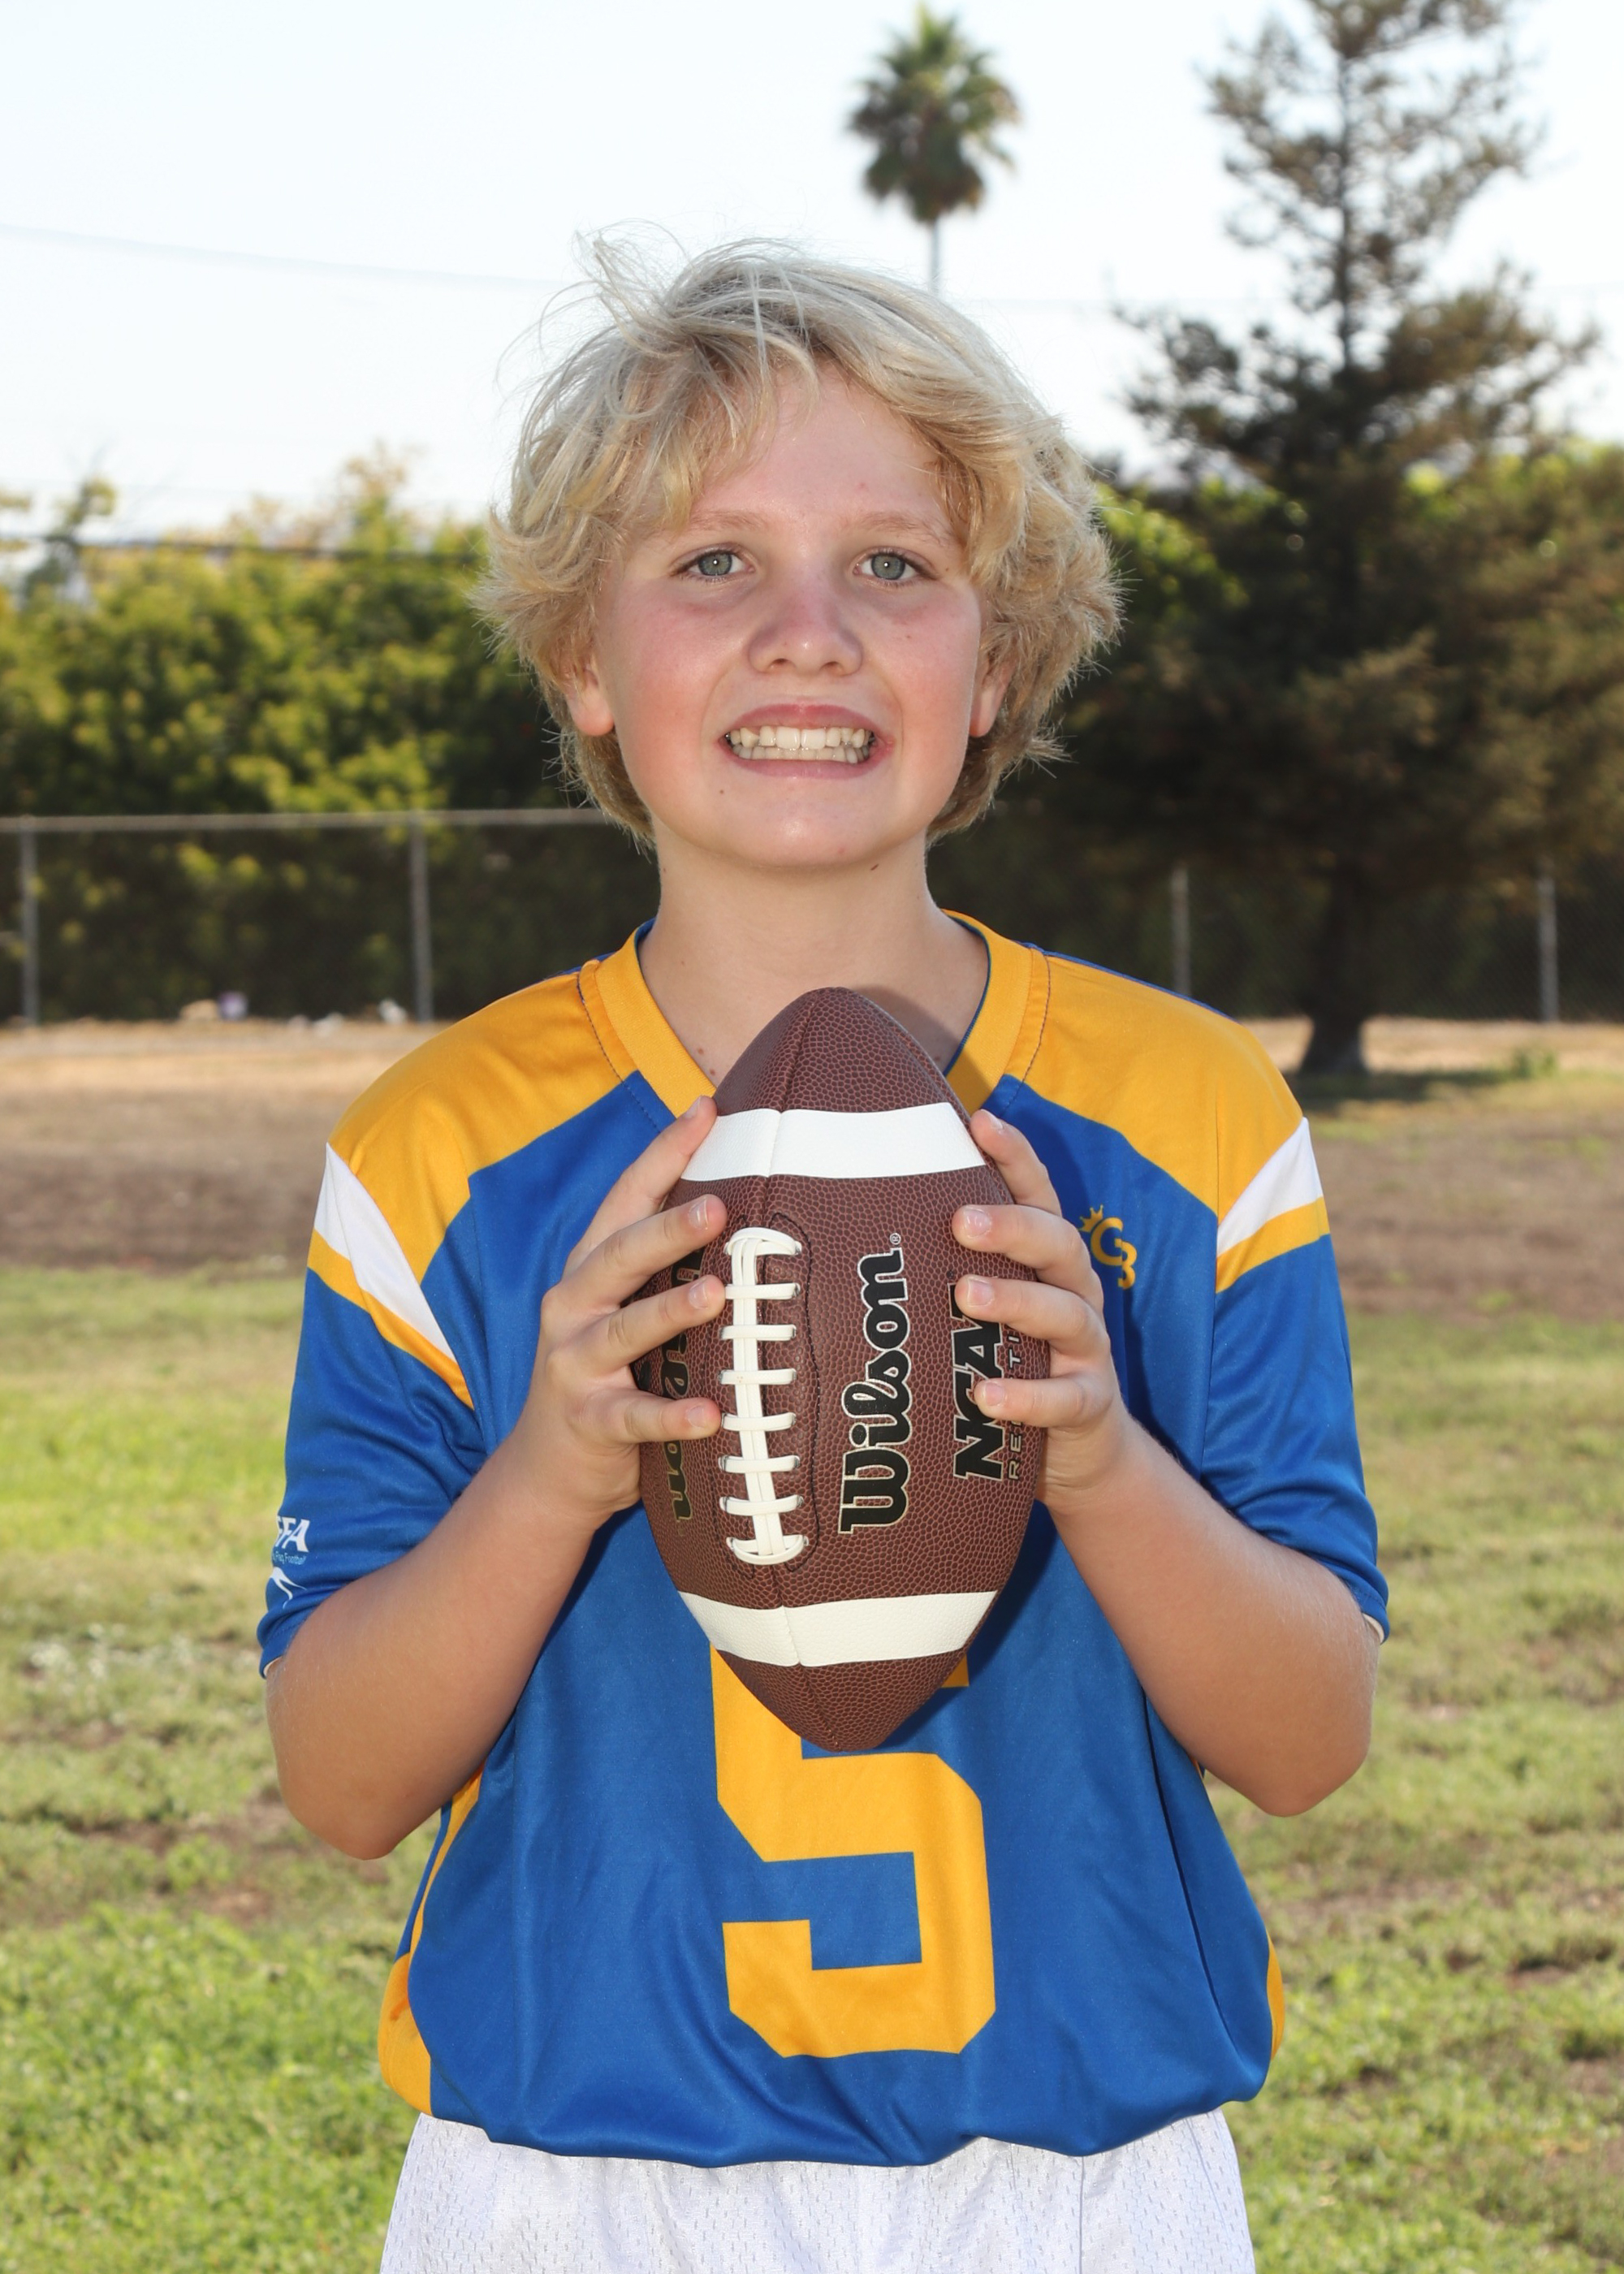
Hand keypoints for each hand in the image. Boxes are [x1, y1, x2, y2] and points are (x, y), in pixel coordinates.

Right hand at [505, 1098, 727, 1539]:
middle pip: (619, 1255)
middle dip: (667, 1228)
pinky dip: (671, 1416)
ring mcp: (576, 1364)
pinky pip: (633, 1416)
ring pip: (623, 1330)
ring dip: (668, 1311)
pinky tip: (709, 1415)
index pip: (626, 1198)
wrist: (551, 1466)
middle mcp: (574, 1305)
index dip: (663, 1153)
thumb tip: (744, 1202)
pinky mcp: (590, 1422)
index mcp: (591, 1268)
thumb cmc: (611, 1370)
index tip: (706, 1109)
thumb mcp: (627, 1307)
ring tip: (716, 1296)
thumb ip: (667, 1265)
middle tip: (718, 1207)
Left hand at [951, 1109, 1130, 1514]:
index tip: (980, 1120)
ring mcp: (1087, 1349)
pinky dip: (1027, 1395)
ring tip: (965, 1295)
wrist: (1079, 1451)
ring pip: (1064, 1313)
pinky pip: (1064, 1398)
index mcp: (1048, 1263)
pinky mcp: (1090, 1404)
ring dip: (1015, 1299)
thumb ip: (946, 1274)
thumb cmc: (1014, 1362)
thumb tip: (852, 1237)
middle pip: (1057, 1243)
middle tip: (960, 1219)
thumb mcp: (986, 1315)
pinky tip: (986, 1395)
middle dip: (1012, 1226)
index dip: (1016, 1157)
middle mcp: (1075, 1293)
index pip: (1040, 1197)